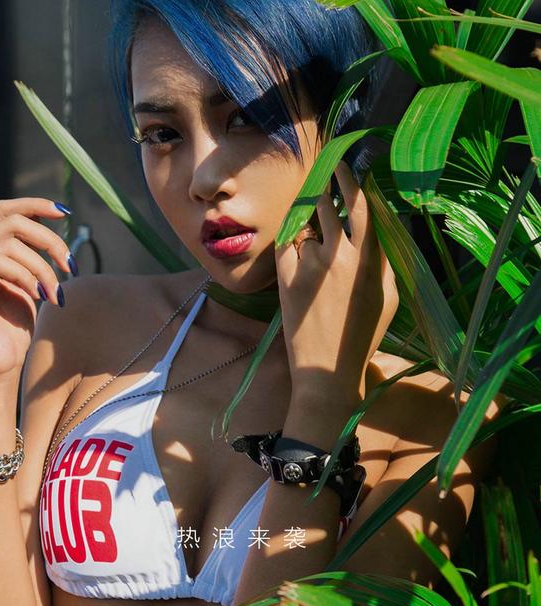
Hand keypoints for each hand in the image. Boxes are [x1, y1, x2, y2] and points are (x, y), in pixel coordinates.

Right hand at [0, 198, 73, 383]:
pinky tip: (37, 295)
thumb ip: (32, 254)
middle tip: (71, 266)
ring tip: (55, 295)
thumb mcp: (30, 284)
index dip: (33, 205)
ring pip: (7, 243)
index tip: (63, 212)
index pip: (3, 211)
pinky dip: (24, 275)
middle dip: (48, 241)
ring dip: (41, 267)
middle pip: (11, 222)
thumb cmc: (15, 331)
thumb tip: (52, 224)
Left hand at [274, 161, 398, 398]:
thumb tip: (379, 224)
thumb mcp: (387, 297)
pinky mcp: (287, 277)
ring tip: (314, 249)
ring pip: (306, 225)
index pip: (361, 206)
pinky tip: (299, 259)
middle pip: (327, 203)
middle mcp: (340, 256)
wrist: (327, 371)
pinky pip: (287, 243)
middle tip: (321, 176)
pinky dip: (292, 245)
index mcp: (369, 260)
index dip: (350, 181)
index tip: (343, 165)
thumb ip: (383, 259)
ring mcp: (311, 265)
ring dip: (308, 228)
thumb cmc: (362, 336)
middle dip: (323, 186)